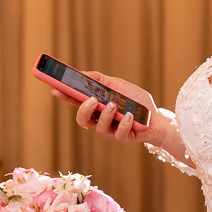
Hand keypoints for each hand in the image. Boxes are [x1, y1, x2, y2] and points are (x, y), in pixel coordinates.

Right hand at [50, 70, 166, 146]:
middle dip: (83, 110)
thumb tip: (82, 74)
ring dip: (105, 116)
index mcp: (97, 105)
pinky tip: (128, 116)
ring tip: (114, 106)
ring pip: (98, 127)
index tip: (55, 88)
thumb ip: (100, 80)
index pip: (76, 101)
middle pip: (82, 119)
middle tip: (91, 100)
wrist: (157, 117)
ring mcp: (111, 129)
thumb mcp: (118, 85)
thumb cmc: (137, 101)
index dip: (64, 96)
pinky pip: (118, 133)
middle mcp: (100, 118)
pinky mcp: (123, 137)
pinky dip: (123, 123)